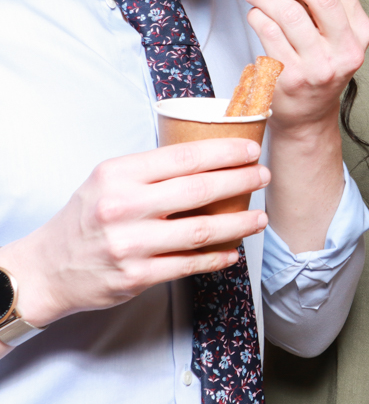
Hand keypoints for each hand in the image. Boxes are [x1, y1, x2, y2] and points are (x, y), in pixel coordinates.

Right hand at [1, 139, 268, 327]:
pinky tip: (233, 251)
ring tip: (260, 218)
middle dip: (240, 181)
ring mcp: (130, 244)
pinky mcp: (136, 276)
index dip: (224, 152)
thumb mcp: (109, 180)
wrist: (47, 268)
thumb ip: (152, 170)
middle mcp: (123, 207)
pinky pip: (189, 264)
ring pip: (201, 231)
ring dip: (238, 224)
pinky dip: (217, 258)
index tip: (250, 149)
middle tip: (263, 176)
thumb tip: (209, 158)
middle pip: (199, 190)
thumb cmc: (87, 217)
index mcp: (119, 175)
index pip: (184, 157)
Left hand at [244, 0, 368, 134]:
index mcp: (360, 32)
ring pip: (289, 13)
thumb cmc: (316, 65)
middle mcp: (346, 50)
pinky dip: (257, 16)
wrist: (308, 115)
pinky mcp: (292, 78)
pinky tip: (256, 15)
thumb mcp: (326, 32)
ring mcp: (320, 66)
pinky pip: (268, 33)